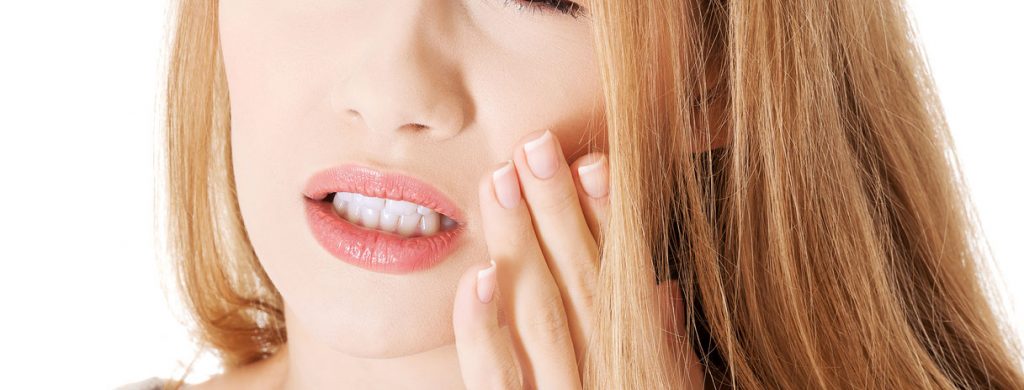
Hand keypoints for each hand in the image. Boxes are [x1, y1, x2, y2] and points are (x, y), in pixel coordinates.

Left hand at [451, 130, 702, 388]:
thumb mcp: (664, 388)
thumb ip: (663, 349)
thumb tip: (664, 291)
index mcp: (639, 361)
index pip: (624, 279)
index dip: (609, 220)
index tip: (592, 161)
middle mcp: (606, 377)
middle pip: (582, 284)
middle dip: (559, 210)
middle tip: (534, 146)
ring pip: (540, 313)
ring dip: (520, 241)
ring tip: (501, 180)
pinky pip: (494, 376)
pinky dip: (483, 326)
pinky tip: (479, 273)